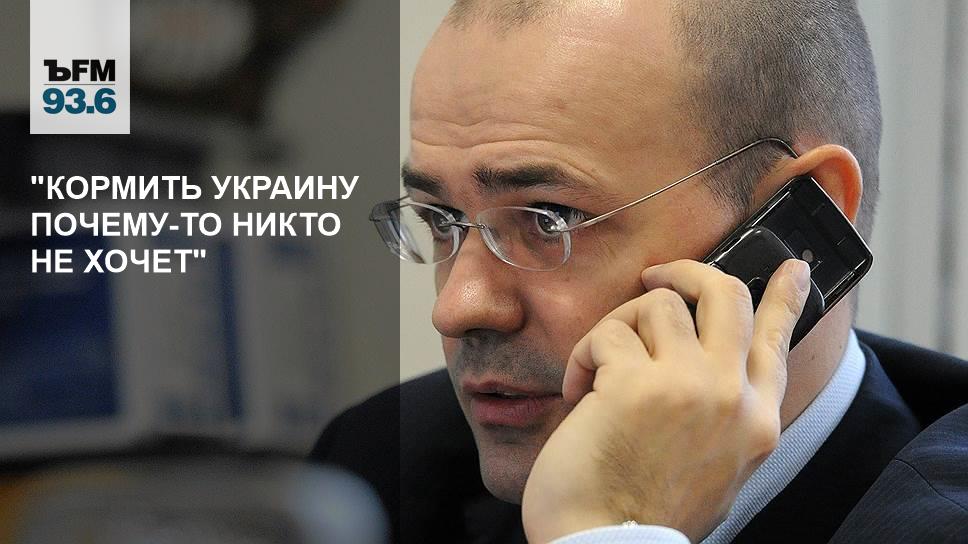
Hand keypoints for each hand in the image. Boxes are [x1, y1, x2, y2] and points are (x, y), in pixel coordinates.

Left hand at [521, 259, 810, 542]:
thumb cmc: (648, 510)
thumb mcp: (716, 467)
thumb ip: (724, 414)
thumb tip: (713, 365)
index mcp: (757, 421)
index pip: (779, 340)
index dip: (785, 296)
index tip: (792, 265)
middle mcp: (732, 396)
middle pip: (726, 294)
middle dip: (687, 273)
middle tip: (657, 278)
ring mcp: (688, 386)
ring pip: (659, 303)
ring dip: (619, 326)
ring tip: (598, 368)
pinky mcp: (635, 385)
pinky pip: (607, 334)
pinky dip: (584, 356)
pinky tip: (577, 393)